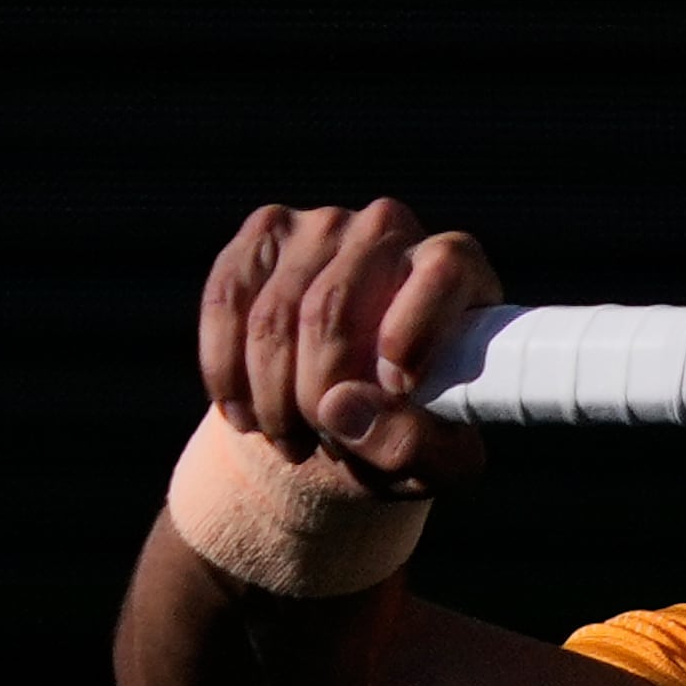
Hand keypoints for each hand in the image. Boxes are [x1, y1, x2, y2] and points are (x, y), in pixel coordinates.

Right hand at [199, 197, 498, 498]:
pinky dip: (227, 371)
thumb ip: (411, 443)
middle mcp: (391, 230)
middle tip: (325, 442)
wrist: (346, 414)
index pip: (443, 270)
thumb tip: (339, 405)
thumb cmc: (409, 428)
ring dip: (271, 396)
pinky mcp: (262, 234)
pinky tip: (245, 417)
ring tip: (291, 442)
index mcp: (460, 272)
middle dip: (317, 394)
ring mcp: (321, 224)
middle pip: (333, 308)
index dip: (415, 330)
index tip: (397, 389)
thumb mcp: (435, 460)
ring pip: (273, 315)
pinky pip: (226, 301)